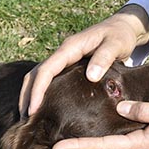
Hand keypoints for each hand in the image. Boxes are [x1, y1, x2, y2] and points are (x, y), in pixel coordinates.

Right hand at [19, 5, 148, 114]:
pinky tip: (44, 108)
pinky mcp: (69, 66)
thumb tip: (91, 76)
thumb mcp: (116, 45)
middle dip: (27, 95)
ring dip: (32, 95)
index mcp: (70, 48)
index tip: (33, 110)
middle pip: (36, 74)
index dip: (37, 90)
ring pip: (40, 77)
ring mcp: (65, 59)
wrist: (124, 27)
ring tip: (29, 118)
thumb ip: (104, 58)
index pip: (46, 70)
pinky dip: (42, 92)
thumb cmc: (120, 36)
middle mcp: (63, 53)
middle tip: (25, 121)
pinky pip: (50, 79)